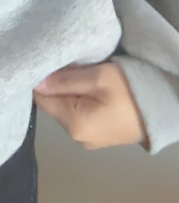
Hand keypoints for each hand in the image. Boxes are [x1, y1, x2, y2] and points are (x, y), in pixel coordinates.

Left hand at [33, 61, 148, 149]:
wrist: (167, 106)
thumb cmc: (133, 90)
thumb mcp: (99, 77)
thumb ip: (65, 80)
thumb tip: (36, 81)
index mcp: (73, 124)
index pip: (41, 99)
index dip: (41, 79)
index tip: (49, 62)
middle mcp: (76, 137)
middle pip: (52, 105)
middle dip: (56, 86)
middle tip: (69, 65)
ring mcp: (88, 140)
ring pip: (65, 110)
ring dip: (70, 93)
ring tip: (82, 75)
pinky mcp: (99, 136)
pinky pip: (79, 115)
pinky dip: (80, 101)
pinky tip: (91, 89)